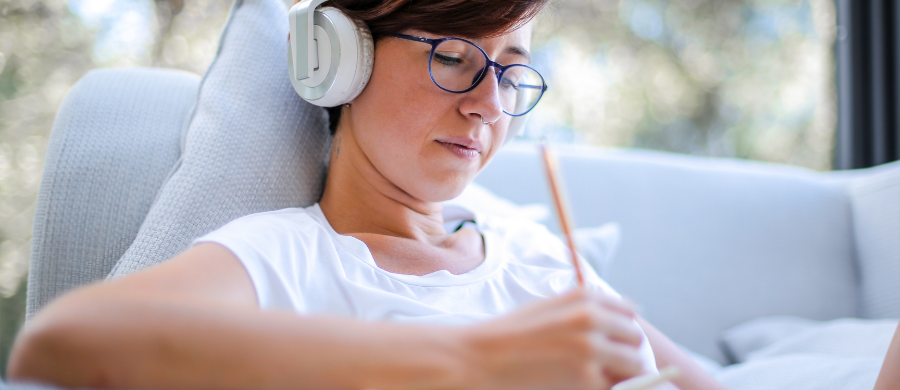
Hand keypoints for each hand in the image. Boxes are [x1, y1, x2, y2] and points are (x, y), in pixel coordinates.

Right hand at [458, 288, 646, 389]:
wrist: (479, 358)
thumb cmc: (510, 336)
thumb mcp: (549, 310)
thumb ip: (584, 313)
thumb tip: (617, 330)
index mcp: (584, 297)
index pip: (629, 312)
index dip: (622, 332)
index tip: (613, 345)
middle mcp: (593, 317)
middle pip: (635, 339)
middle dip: (626, 355)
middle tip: (604, 368)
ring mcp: (593, 348)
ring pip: (635, 366)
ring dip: (621, 375)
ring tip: (591, 378)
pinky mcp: (587, 377)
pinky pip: (614, 387)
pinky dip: (603, 388)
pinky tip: (577, 385)